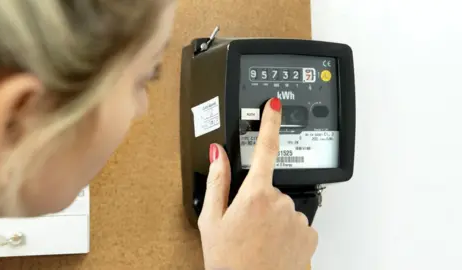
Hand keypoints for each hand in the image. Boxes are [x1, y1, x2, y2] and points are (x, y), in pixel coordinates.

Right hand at [198, 98, 317, 269]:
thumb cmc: (228, 261)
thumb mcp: (211, 219)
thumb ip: (216, 181)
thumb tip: (218, 154)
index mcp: (255, 194)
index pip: (265, 148)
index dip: (270, 122)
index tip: (275, 105)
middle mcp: (281, 202)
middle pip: (271, 187)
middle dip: (259, 199)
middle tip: (246, 224)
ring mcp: (297, 219)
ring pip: (284, 206)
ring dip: (273, 217)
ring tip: (258, 239)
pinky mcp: (309, 235)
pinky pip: (297, 223)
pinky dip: (286, 230)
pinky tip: (272, 245)